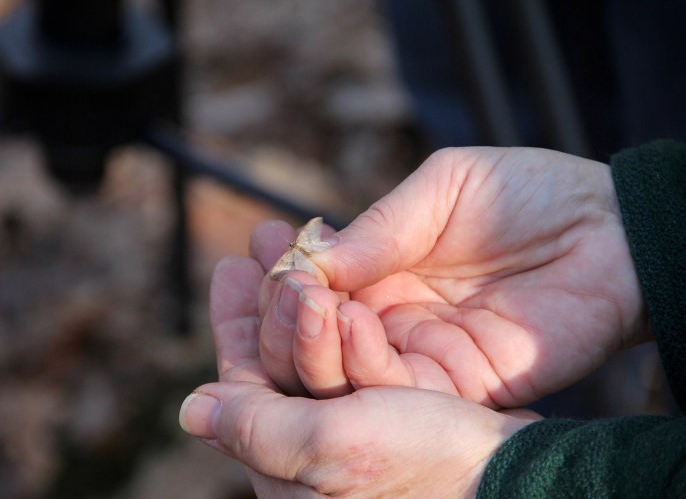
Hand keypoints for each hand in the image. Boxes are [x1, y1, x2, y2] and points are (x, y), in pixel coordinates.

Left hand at [184, 255, 538, 496]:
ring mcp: (359, 426)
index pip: (244, 382)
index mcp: (292, 462)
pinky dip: (347, 312)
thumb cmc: (426, 471)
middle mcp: (320, 447)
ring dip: (308, 294)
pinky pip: (359, 351)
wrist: (519, 482)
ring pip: (319, 349)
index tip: (231, 266)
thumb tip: (190, 410)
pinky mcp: (397, 409)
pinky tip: (345, 281)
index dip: (236, 321)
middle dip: (273, 296)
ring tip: (299, 242)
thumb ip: (256, 426)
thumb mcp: (329, 449)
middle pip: (281, 359)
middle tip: (266, 236)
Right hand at [257, 147, 647, 406]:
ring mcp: (426, 354)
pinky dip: (363, 363)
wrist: (611, 227)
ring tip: (300, 298)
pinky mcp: (463, 385)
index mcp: (387, 272)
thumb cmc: (529, 192)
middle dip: (284, 315)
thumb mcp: (443, 186)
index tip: (255, 254)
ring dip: (312, 340)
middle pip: (320, 339)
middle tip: (267, 284)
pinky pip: (399, 389)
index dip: (282, 278)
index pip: (316, 291)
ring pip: (348, 371)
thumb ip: (382, 225)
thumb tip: (313, 255)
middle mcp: (397, 319)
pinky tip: (347, 319)